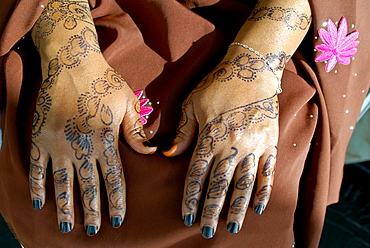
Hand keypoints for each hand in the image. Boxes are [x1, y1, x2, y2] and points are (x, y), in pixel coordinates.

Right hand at [29, 37, 155, 234]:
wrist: (72, 61)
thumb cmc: (105, 81)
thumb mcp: (128, 103)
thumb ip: (137, 131)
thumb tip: (151, 153)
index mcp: (106, 139)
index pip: (113, 178)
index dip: (116, 201)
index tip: (118, 220)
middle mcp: (81, 145)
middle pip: (88, 185)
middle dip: (92, 210)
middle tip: (94, 231)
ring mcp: (58, 142)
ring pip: (62, 182)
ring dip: (65, 206)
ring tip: (68, 227)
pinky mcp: (39, 136)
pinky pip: (37, 167)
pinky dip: (37, 186)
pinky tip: (39, 202)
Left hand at [163, 50, 278, 237]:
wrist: (252, 69)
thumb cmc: (218, 85)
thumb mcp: (192, 103)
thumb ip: (183, 131)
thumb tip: (168, 154)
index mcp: (210, 137)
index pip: (197, 175)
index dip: (191, 198)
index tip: (187, 216)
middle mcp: (232, 146)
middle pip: (220, 185)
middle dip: (212, 210)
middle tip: (206, 231)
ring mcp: (254, 146)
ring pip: (245, 184)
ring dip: (238, 207)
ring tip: (234, 227)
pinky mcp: (270, 143)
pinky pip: (268, 172)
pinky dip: (263, 191)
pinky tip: (258, 207)